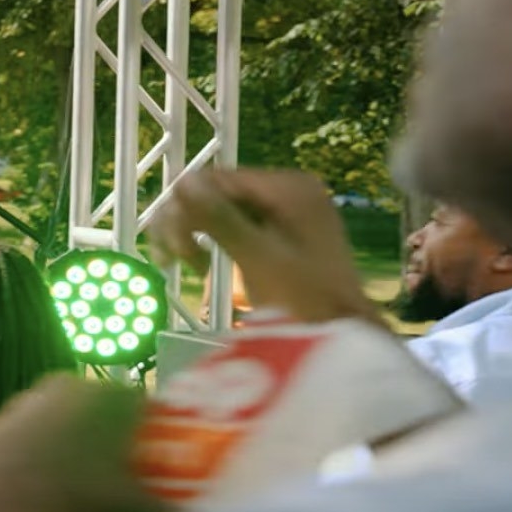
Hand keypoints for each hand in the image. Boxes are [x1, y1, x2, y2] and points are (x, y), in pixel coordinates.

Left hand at [0, 376, 169, 511]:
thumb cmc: (72, 500)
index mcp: (117, 397)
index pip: (153, 408)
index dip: (161, 438)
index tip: (161, 466)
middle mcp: (77, 385)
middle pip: (112, 412)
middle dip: (121, 441)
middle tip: (126, 478)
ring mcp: (35, 397)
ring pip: (72, 419)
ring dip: (81, 445)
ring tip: (84, 486)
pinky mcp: (4, 416)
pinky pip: (38, 431)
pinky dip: (46, 451)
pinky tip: (46, 485)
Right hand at [147, 168, 372, 324]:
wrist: (343, 332)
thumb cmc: (302, 297)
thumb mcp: (256, 256)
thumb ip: (219, 217)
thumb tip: (182, 180)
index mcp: (288, 187)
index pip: (218, 180)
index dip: (186, 208)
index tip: (167, 246)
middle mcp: (290, 189)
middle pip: (220, 193)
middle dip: (190, 223)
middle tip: (171, 260)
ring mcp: (289, 209)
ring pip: (225, 209)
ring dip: (199, 234)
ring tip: (186, 266)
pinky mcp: (284, 230)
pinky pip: (239, 224)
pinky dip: (218, 241)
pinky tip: (202, 264)